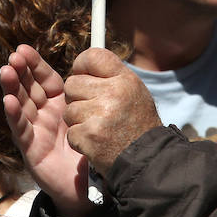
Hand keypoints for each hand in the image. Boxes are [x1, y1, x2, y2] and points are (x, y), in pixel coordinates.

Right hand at [2, 45, 91, 216]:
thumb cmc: (89, 150)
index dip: (34, 65)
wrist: (89, 186)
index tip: (23, 49)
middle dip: (20, 72)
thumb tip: (95, 66)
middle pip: (28, 88)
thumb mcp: (90, 118)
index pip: (44, 79)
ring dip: (12, 88)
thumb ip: (89, 97)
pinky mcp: (30, 149)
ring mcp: (34, 131)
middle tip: (14, 57)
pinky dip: (14, 115)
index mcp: (59, 104)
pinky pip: (21, 130)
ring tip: (6, 72)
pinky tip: (9, 102)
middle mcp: (43, 114)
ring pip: (20, 106)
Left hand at [62, 49, 161, 173]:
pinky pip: (71, 132)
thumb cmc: (138, 125)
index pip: (92, 57)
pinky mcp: (90, 136)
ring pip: (69, 110)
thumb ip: (110, 76)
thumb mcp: (134, 92)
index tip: (83, 76)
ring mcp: (101, 115)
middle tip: (93, 110)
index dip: (81, 66)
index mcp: (124, 79)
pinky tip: (96, 142)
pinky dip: (80, 140)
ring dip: (78, 121)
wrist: (148, 160)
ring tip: (98, 127)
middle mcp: (113, 93)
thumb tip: (83, 64)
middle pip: (72, 84)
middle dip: (77, 98)